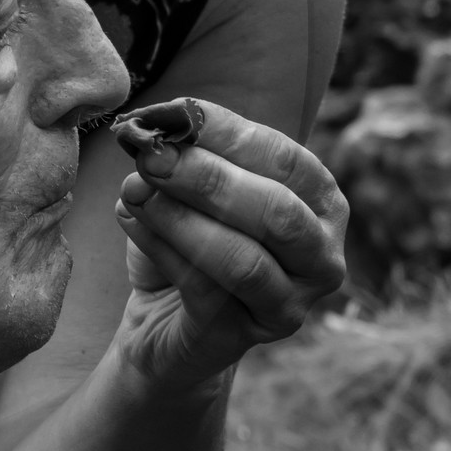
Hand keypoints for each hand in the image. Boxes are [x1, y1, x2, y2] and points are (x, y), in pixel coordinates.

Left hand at [113, 98, 346, 393]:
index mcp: (320, 201)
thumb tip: (153, 132)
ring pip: (243, 259)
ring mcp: (292, 303)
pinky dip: (161, 247)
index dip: (228, 133)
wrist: (164, 320)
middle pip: (276, 211)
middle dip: (208, 178)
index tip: (171, 114)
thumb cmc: (186, 239)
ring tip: (133, 190)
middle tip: (151, 156)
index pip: (284, 159)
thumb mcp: (190, 188)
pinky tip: (128, 218)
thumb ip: (183, 155)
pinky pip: (205, 290)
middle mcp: (322, 255)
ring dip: (181, 217)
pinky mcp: (248, 335)